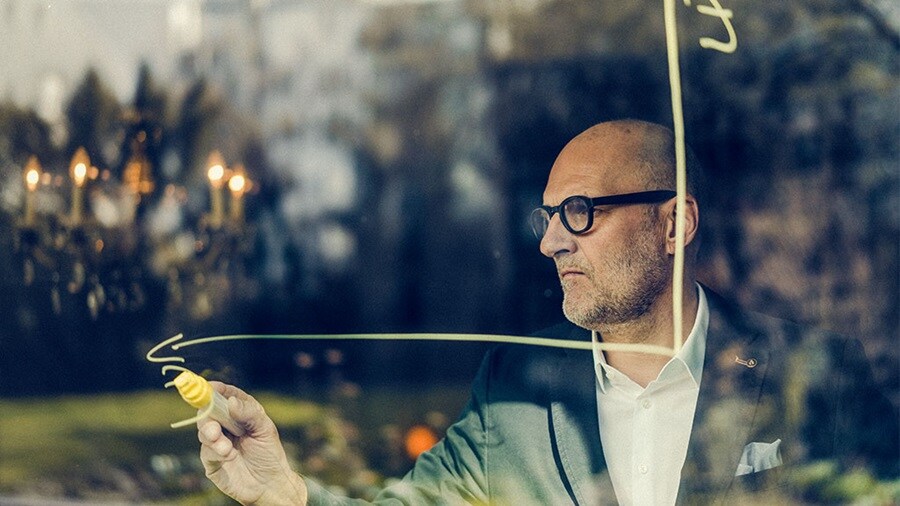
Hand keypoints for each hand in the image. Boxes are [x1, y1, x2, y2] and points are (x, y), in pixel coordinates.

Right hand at [198, 382, 307, 504]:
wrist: (269, 484)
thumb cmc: (269, 454)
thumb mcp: (265, 429)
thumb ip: (249, 413)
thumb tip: (231, 402)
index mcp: (240, 413)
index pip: (225, 396)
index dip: (217, 390)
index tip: (211, 387)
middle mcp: (226, 426)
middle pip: (208, 412)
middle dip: (208, 413)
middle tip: (214, 423)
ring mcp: (217, 442)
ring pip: (204, 431)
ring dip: (212, 435)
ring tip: (226, 446)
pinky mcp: (212, 461)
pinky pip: (206, 451)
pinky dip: (215, 451)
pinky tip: (228, 455)